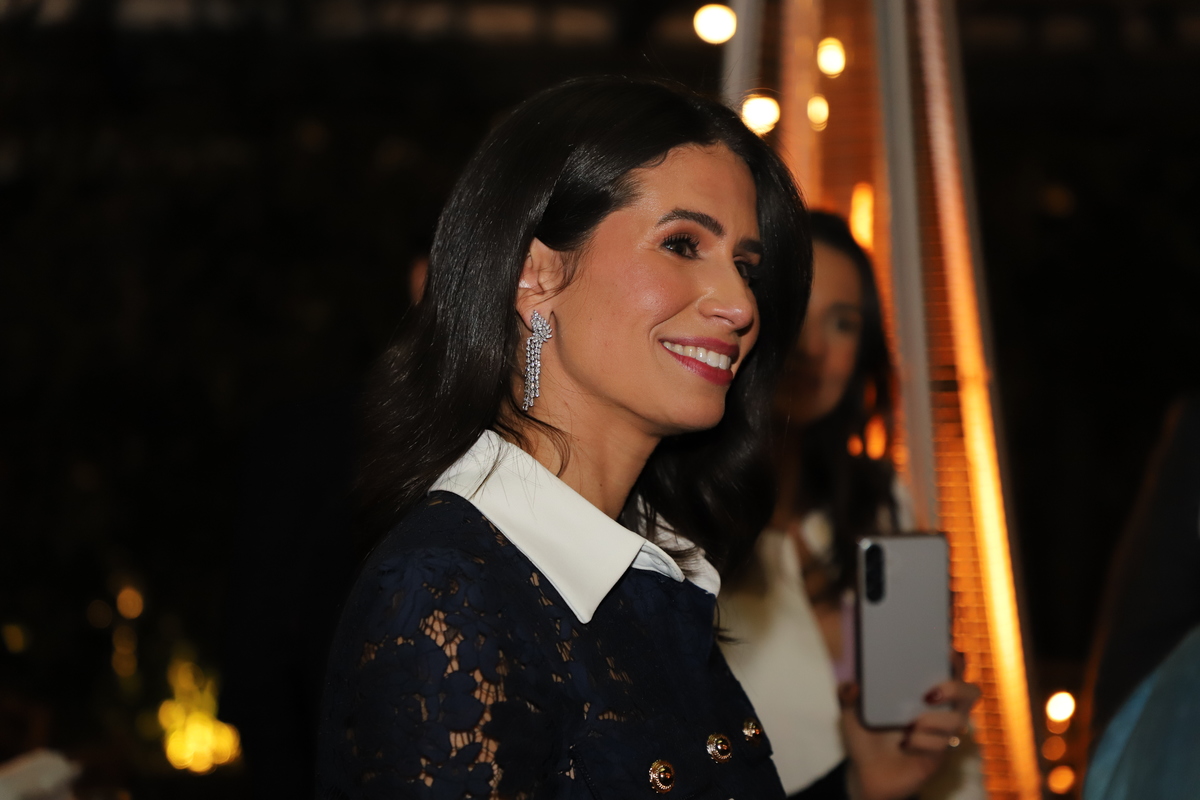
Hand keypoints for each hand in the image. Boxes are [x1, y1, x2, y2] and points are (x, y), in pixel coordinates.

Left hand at [839, 661, 980, 799]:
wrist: (866, 772)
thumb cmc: (866, 734)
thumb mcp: (851, 711)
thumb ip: (847, 695)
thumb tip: (853, 685)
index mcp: (922, 689)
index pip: (951, 668)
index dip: (954, 657)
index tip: (945, 649)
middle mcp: (939, 709)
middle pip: (971, 692)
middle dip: (956, 688)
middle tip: (929, 693)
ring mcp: (942, 733)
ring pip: (959, 720)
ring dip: (935, 720)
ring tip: (910, 725)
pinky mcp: (940, 755)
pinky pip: (942, 745)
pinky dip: (921, 742)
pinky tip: (905, 743)